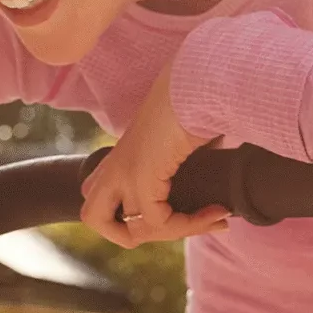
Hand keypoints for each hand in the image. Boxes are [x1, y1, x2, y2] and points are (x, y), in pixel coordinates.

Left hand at [80, 57, 230, 248]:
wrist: (200, 78)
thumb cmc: (202, 101)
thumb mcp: (187, 139)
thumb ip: (188, 165)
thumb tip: (219, 185)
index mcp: (119, 155)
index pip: (95, 195)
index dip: (130, 215)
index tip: (175, 210)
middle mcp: (113, 165)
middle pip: (93, 218)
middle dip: (132, 233)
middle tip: (179, 226)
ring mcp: (122, 172)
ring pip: (132, 229)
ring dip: (180, 232)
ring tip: (217, 218)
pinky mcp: (139, 176)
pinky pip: (157, 223)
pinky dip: (191, 225)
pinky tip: (219, 211)